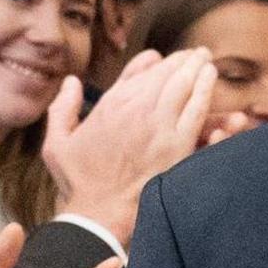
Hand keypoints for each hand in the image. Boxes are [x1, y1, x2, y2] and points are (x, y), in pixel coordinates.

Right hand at [40, 46, 219, 245]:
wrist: (99, 213)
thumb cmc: (78, 183)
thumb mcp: (57, 143)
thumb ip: (63, 108)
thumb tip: (71, 81)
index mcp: (110, 105)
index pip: (138, 72)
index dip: (154, 62)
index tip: (163, 59)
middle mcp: (135, 109)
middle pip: (165, 73)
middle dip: (181, 60)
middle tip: (195, 54)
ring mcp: (159, 125)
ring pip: (183, 84)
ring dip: (195, 67)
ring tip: (204, 58)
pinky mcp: (177, 144)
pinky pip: (196, 108)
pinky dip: (204, 89)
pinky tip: (211, 77)